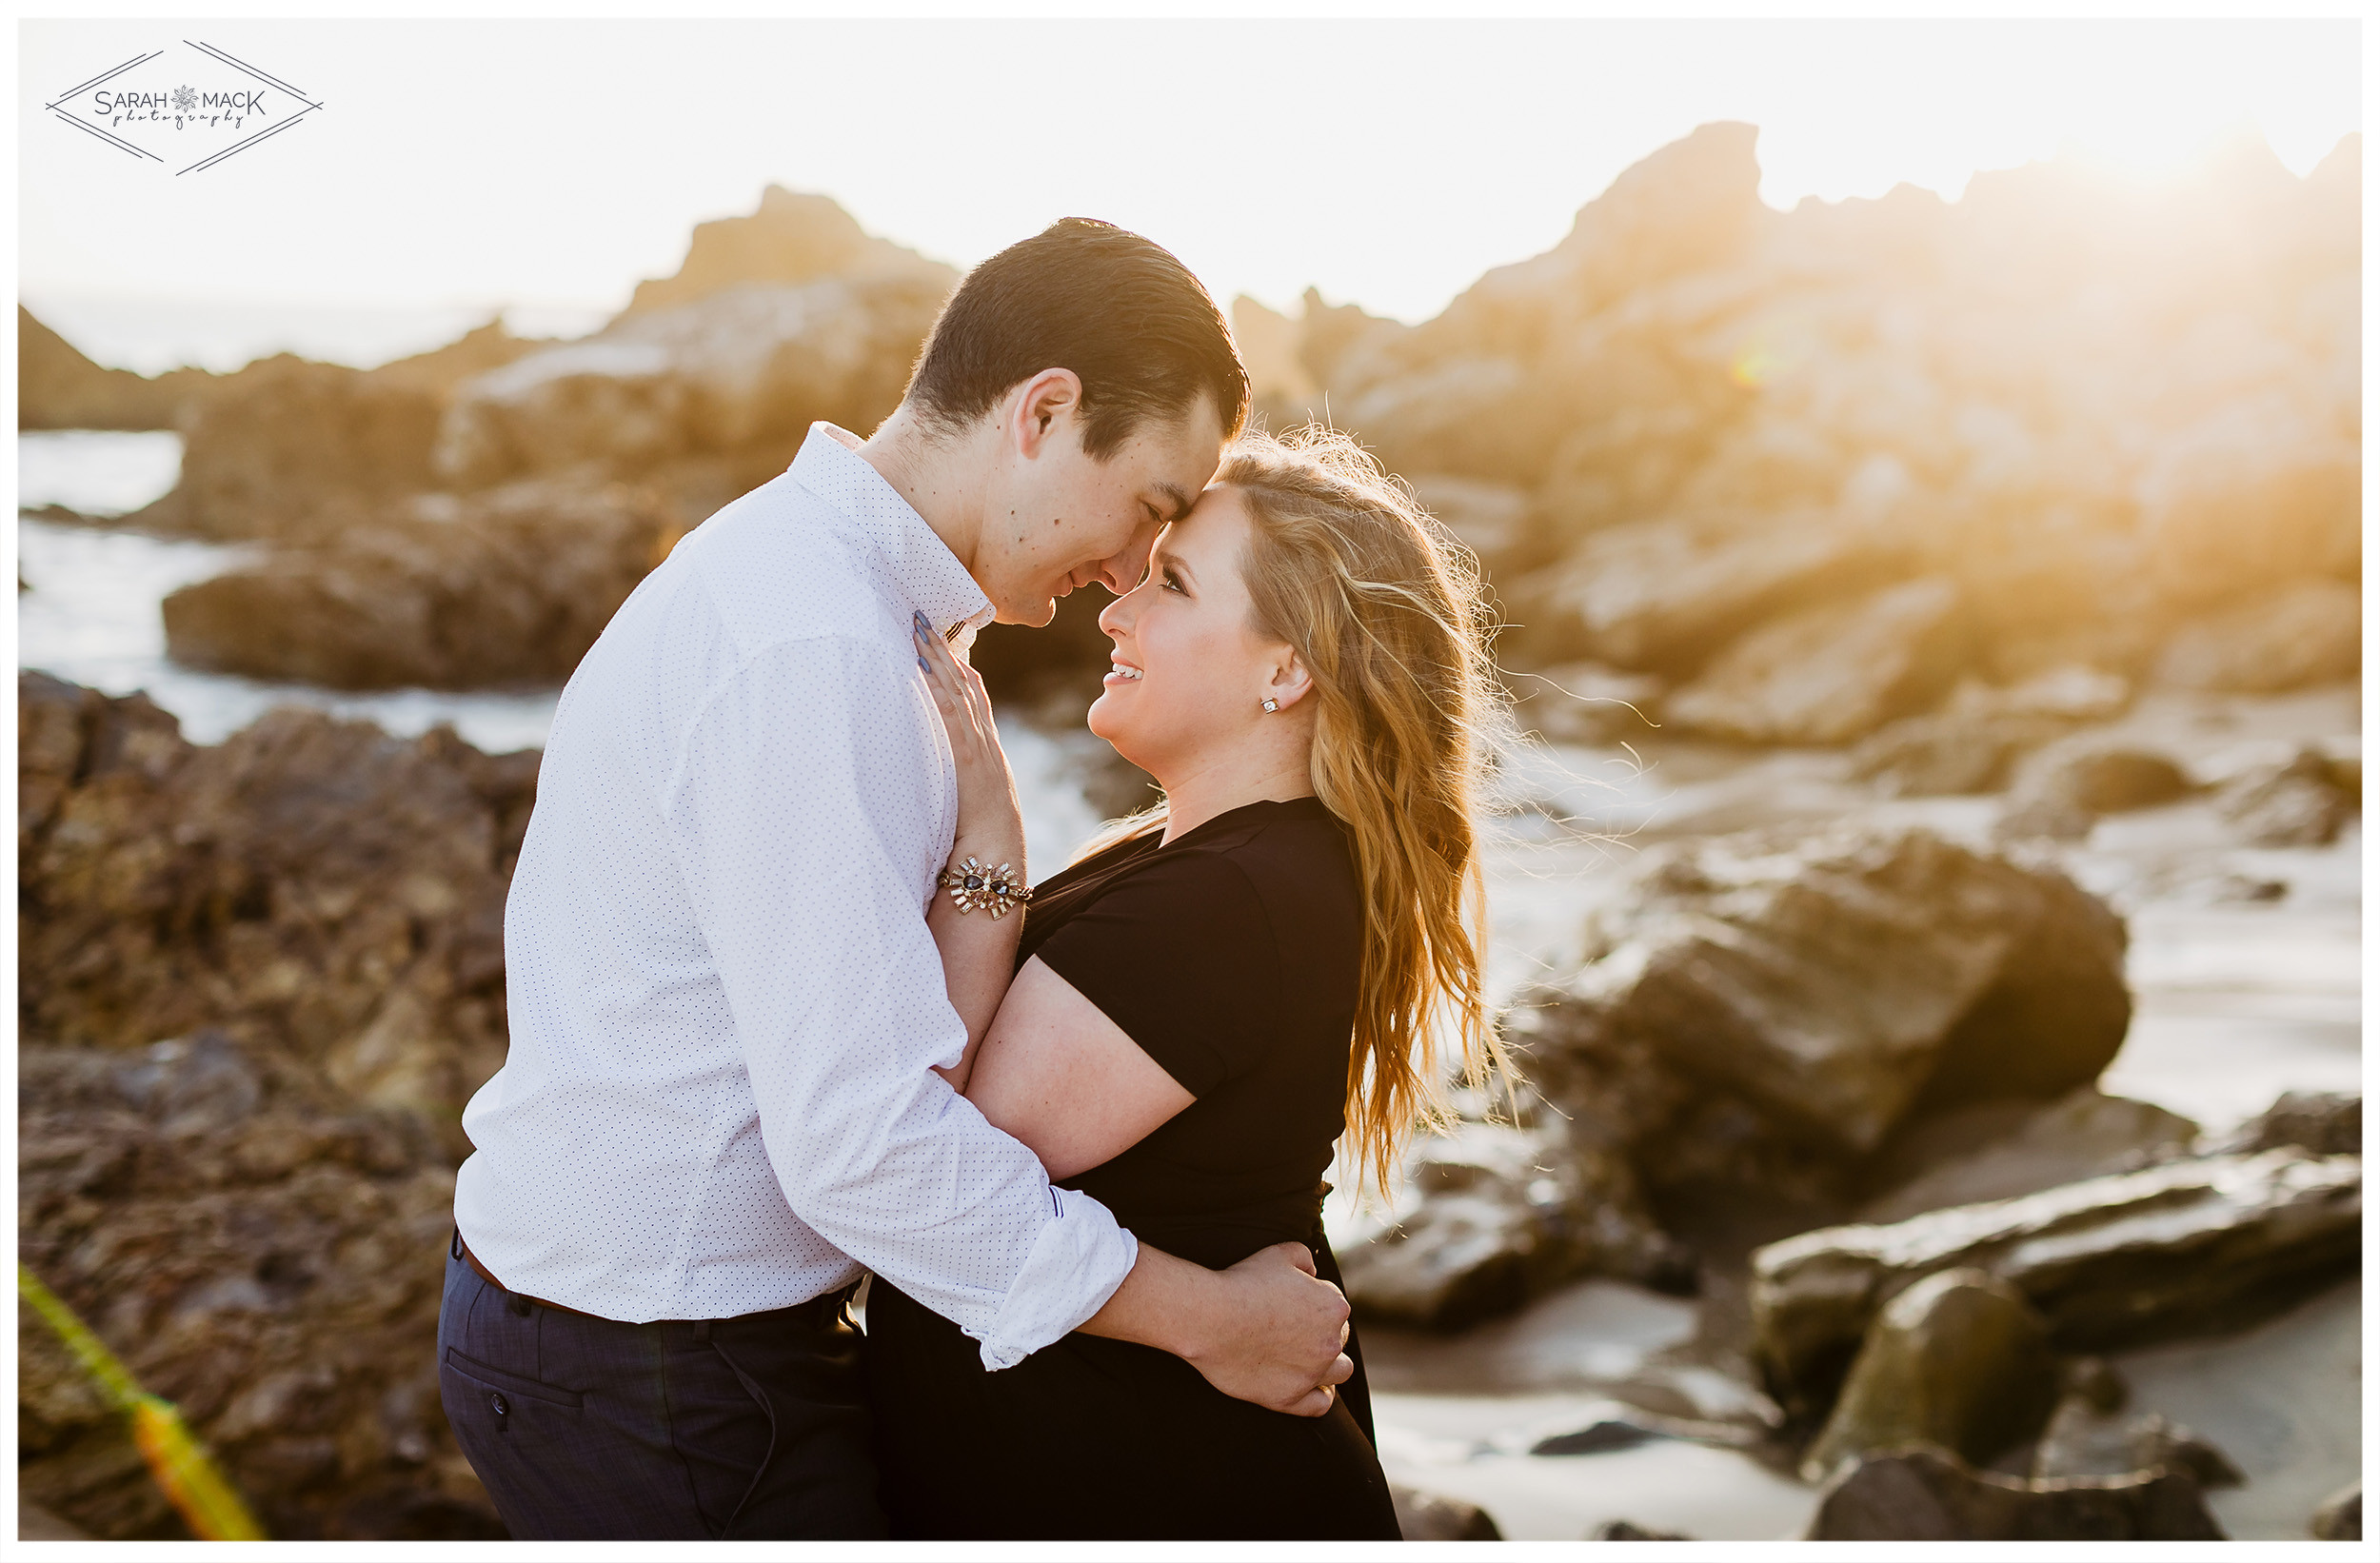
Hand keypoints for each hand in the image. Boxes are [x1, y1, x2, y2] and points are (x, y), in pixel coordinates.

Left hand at [913, 612, 1024, 860]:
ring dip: (938, 659)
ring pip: (957, 691)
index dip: (960, 668)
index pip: (975, 699)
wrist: (995, 858)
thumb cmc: (981, 840)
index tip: (947, 643)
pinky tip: (924, 667)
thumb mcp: (972, 802)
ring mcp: (977, 748)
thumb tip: (948, 776)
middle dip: (946, 652)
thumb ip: (961, 782)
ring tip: (919, 630)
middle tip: (925, 620)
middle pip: (965, 685)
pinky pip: (949, 713)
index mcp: (986, 752)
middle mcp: (984, 742)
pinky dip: (938, 687)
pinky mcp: (965, 758)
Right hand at [1183, 1242, 1354, 1417]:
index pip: (1334, 1307)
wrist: (1211, 1317)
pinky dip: (1318, 1397)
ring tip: (1309, 1361)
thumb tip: (1312, 1271)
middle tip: (1294, 1331)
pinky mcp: (1289, 1397)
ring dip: (1329, 1365)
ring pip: (1340, 1372)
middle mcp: (1331, 1342)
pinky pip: (1319, 1405)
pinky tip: (1309, 1388)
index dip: (1314, 1304)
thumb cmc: (1242, 1283)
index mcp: (1333, 1306)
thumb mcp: (1279, 1254)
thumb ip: (1304, 1257)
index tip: (1294, 1306)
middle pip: (1339, 1338)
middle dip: (1322, 1333)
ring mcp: (1312, 1373)